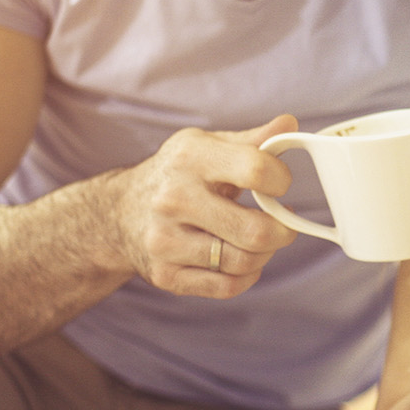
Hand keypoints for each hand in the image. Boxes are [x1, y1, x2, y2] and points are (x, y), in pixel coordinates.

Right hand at [107, 115, 299, 297]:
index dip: (282, 180)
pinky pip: (228, 287)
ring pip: (244, 262)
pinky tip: (243, 259)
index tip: (279, 184)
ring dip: (266, 254)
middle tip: (284, 223)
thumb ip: (252, 140)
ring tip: (261, 239)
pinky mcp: (166, 275)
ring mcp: (166, 241)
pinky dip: (247, 276)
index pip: (257, 170)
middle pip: (255, 230)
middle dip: (284, 230)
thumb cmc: (177, 175)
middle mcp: (174, 199)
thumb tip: (290, 123)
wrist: (119, 212)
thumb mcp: (207, 146)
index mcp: (191, 158)